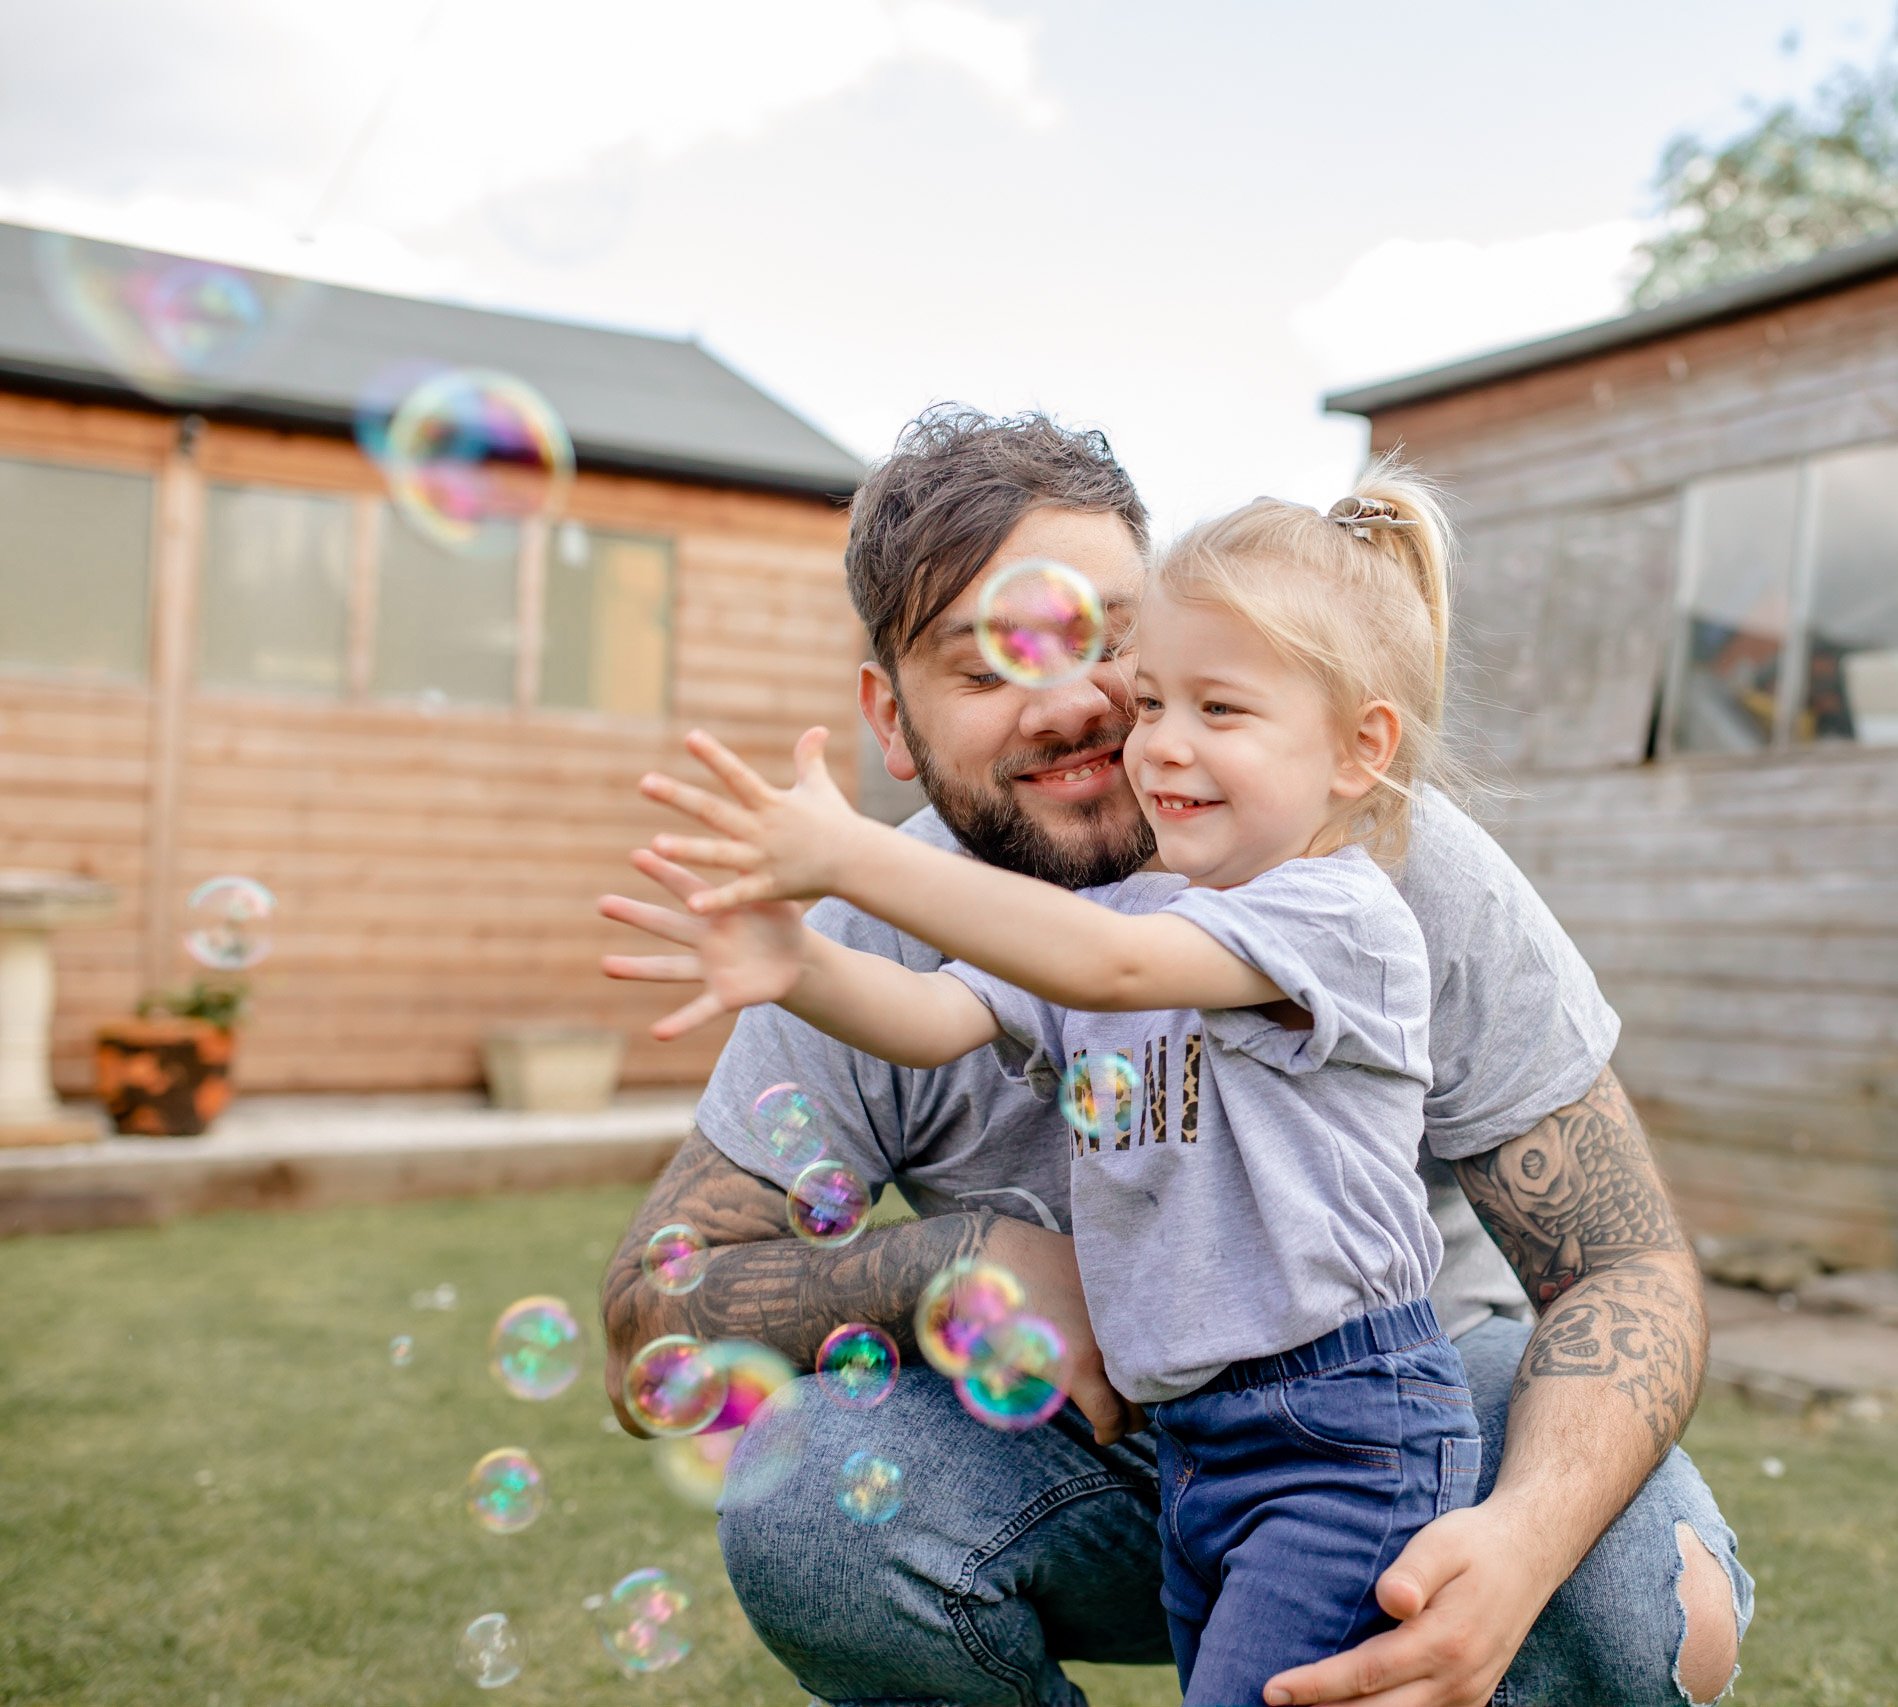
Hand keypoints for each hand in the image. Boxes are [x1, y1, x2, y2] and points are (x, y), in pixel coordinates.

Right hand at [600, 848, 807, 1039]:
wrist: (797, 959)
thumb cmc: (781, 920)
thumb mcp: (777, 896)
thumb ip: (763, 876)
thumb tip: (755, 834)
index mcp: (718, 911)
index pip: (687, 887)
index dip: (665, 871)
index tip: (637, 854)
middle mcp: (706, 939)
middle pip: (666, 925)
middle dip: (635, 914)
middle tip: (602, 903)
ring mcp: (711, 968)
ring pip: (669, 969)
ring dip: (638, 969)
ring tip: (606, 966)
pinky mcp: (725, 996)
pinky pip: (699, 1011)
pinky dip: (680, 1022)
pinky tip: (657, 1032)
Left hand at [640, 727, 863, 911]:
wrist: (859, 861)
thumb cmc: (837, 823)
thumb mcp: (820, 787)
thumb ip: (809, 759)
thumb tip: (817, 728)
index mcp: (770, 802)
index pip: (736, 774)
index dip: (714, 756)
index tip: (689, 737)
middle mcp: (762, 828)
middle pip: (714, 810)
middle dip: (679, 797)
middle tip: (645, 782)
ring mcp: (764, 858)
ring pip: (720, 854)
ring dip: (688, 850)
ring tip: (655, 845)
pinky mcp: (769, 886)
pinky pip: (739, 895)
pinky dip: (717, 901)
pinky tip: (690, 904)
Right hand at [983, 1218, 1144, 1447]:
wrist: (990, 1261)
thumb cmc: (1031, 1258)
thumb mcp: (1084, 1260)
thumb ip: (1110, 1287)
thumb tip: (1130, 1302)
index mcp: (1129, 1298)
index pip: (1166, 1344)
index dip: (1162, 1368)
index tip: (1154, 1378)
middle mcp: (1125, 1322)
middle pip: (1158, 1373)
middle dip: (1150, 1394)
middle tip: (1139, 1401)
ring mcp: (1103, 1347)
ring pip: (1136, 1400)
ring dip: (1131, 1414)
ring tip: (1123, 1419)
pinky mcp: (1077, 1371)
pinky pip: (1107, 1416)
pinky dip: (1109, 1430)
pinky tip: (1103, 1436)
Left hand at [1262, 1500, 1550, 1705]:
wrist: (1529, 1555)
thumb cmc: (1475, 1543)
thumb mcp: (1442, 1542)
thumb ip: (1414, 1571)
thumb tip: (1392, 1600)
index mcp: (1444, 1640)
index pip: (1366, 1674)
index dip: (1316, 1686)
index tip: (1274, 1690)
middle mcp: (1457, 1679)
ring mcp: (1467, 1695)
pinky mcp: (1470, 1699)